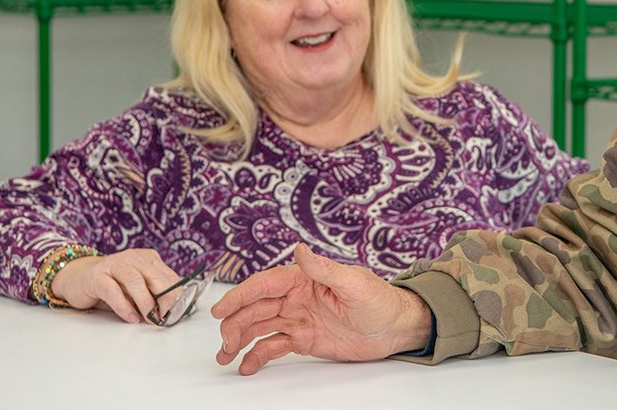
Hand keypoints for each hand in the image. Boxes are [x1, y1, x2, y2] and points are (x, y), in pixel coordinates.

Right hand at [49, 248, 182, 323]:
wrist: (77, 278)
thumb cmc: (111, 285)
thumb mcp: (135, 288)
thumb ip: (151, 294)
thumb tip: (171, 311)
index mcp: (147, 259)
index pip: (168, 275)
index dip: (176, 294)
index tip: (180, 311)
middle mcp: (133, 258)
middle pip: (155, 276)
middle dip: (165, 298)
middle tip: (168, 316)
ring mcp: (115, 264)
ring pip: (136, 281)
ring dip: (146, 302)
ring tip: (150, 319)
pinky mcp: (97, 276)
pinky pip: (113, 291)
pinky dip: (124, 306)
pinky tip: (131, 317)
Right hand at [212, 244, 432, 375]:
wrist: (396, 328)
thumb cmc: (380, 300)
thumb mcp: (354, 283)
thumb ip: (324, 269)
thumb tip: (300, 249)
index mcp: (305, 279)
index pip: (265, 285)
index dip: (240, 295)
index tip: (220, 309)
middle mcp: (297, 298)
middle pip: (256, 308)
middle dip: (235, 323)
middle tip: (223, 342)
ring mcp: (299, 319)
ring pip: (260, 327)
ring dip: (240, 339)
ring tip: (225, 356)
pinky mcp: (305, 340)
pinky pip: (275, 346)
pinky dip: (258, 355)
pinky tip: (246, 365)